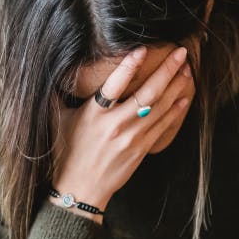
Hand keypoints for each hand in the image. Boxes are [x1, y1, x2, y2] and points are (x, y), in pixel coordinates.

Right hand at [51, 45, 193, 223]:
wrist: (80, 189)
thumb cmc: (66, 153)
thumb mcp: (57, 121)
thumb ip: (57, 95)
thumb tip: (52, 70)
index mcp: (94, 114)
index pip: (114, 85)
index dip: (128, 66)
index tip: (142, 49)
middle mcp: (115, 125)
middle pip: (148, 93)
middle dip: (167, 71)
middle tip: (181, 53)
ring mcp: (131, 138)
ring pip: (160, 107)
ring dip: (176, 86)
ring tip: (186, 69)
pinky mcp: (141, 149)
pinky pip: (163, 126)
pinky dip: (175, 110)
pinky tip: (184, 97)